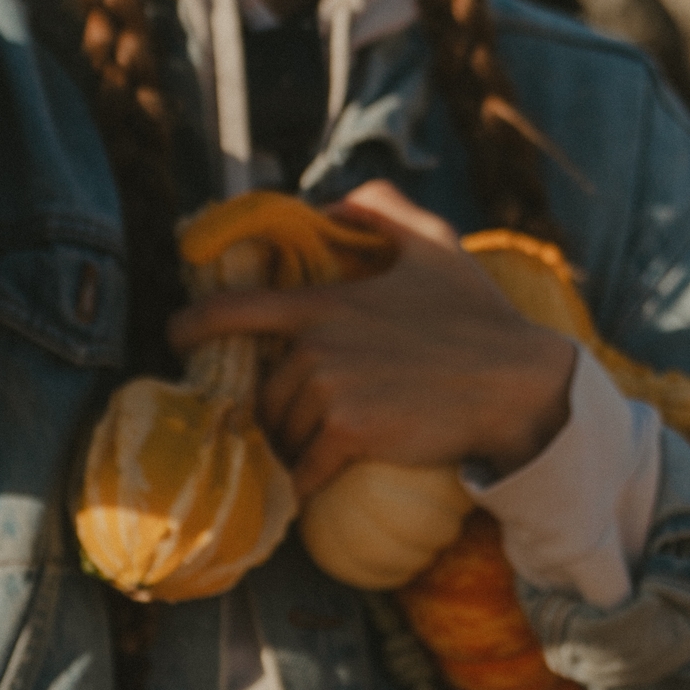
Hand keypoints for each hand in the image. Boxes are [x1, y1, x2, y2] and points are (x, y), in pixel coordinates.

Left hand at [167, 179, 574, 500]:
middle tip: (314, 420)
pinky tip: (315, 487)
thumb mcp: (434, 245)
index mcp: (325, 304)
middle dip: (280, 412)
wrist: (516, 384)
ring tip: (334, 446)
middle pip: (265, 393)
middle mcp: (317, 346)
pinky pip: (306, 470)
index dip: (192, 325)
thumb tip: (335, 202)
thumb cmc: (478, 318)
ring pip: (284, 433)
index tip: (174, 336)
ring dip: (298, 446)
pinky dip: (306, 483)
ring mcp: (331, 392)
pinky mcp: (349, 434)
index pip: (237, 312)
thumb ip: (382, 211)